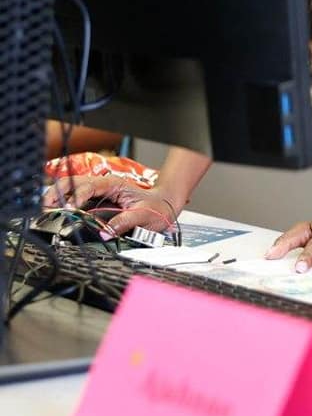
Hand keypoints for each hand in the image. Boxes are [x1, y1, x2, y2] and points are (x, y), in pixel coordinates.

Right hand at [42, 175, 177, 237]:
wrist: (163, 205)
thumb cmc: (156, 207)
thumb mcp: (143, 215)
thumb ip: (124, 223)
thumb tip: (105, 232)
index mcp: (113, 184)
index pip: (88, 187)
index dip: (76, 197)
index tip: (69, 209)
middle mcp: (102, 186)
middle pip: (73, 183)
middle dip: (57, 193)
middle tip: (46, 208)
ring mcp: (96, 194)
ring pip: (70, 189)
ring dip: (56, 198)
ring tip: (45, 211)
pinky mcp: (94, 203)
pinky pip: (74, 201)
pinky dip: (62, 205)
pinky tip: (55, 214)